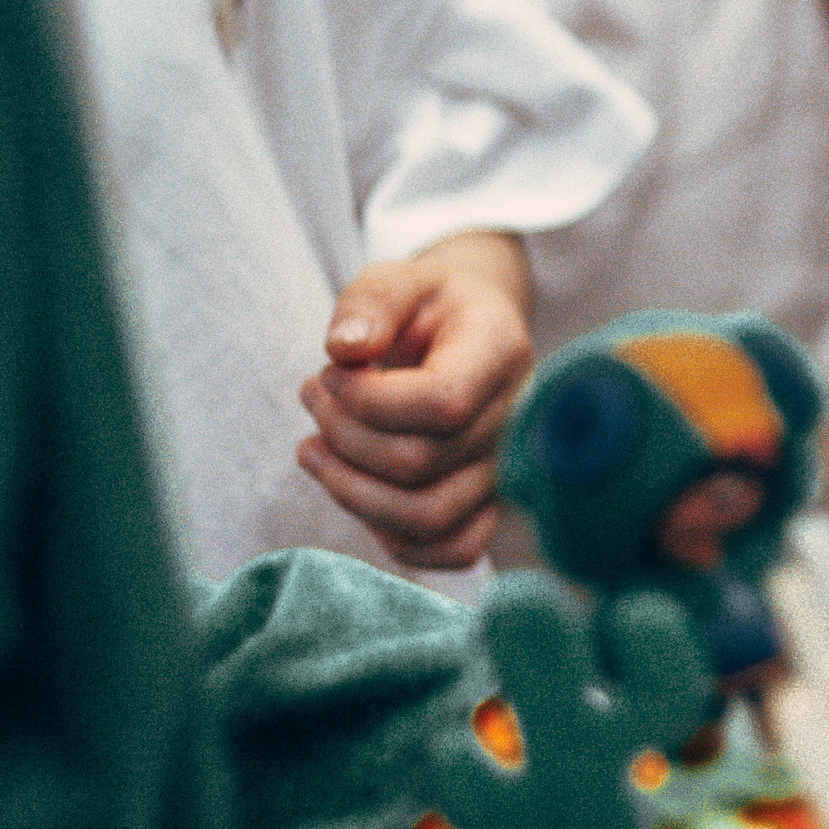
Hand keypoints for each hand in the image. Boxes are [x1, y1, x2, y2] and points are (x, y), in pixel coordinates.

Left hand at [298, 229, 532, 569]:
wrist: (471, 332)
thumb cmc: (430, 307)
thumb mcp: (399, 278)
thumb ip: (370, 302)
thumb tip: (343, 350)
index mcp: (501, 352)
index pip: (440, 403)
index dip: (367, 400)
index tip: (332, 369)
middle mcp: (516, 419)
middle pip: (418, 463)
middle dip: (342, 434)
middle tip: (312, 393)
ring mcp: (504, 469)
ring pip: (427, 517)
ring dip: (350, 490)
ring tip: (311, 447)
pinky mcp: (488, 505)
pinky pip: (452, 549)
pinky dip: (391, 534)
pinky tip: (352, 487)